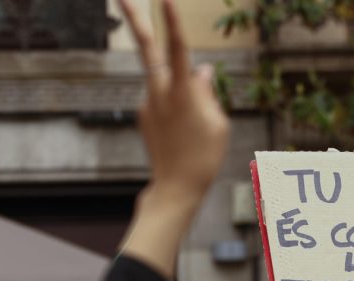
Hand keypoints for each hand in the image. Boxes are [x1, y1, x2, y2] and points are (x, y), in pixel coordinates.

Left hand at [120, 0, 229, 196]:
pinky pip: (164, 100)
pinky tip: (183, 136)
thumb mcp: (218, 123)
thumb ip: (207, 92)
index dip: (172, 20)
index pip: (178, 47)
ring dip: (180, 90)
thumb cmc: (204, 157)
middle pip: (147, 47)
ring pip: (165, 80)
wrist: (176, 188)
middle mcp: (159, 93)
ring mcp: (148, 104)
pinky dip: (177, 108)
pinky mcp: (144, 115)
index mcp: (182, 93)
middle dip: (135, 19)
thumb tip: (201, 70)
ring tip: (193, 131)